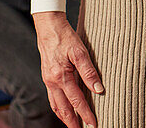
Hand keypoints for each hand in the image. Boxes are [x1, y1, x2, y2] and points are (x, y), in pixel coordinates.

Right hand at [33, 11, 102, 127]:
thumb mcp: (80, 51)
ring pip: (56, 105)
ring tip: (74, 126)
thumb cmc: (65, 37)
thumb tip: (99, 89)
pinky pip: (52, 98)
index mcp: (61, 77)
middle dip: (73, 123)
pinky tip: (63, 110)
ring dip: (65, 118)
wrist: (48, 27)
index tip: (94, 125)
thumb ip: (89, 71)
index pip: (77, 101)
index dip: (86, 114)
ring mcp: (48, 80)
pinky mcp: (47, 77)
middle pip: (64, 109)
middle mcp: (52, 82)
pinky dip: (58, 108)